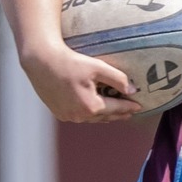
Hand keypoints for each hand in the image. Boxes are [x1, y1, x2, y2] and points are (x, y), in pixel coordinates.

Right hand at [24, 40, 139, 122]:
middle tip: (130, 112)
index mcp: (91, 107)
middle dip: (119, 114)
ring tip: (114, 112)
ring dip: (104, 115)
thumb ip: (118, 79)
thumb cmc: (70, 62)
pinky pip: (79, 116)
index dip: (129, 107)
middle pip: (105, 116)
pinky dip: (89, 113)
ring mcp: (68, 116)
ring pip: (92, 118)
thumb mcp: (98, 67)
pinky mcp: (59, 113)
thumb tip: (132, 90)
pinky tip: (93, 108)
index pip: (117, 108)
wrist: (41, 62)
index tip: (140, 106)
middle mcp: (79, 116)